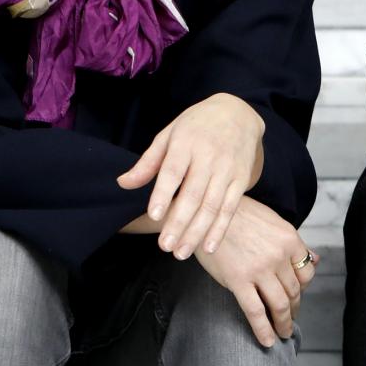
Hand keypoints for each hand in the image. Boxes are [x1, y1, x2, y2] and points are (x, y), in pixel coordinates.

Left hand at [118, 93, 265, 259]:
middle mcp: (209, 157)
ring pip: (213, 205)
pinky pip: (230, 208)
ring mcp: (228, 169)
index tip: (155, 215)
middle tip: (165, 246)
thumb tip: (123, 183)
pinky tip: (209, 246)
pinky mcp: (242, 179)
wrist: (238, 113)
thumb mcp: (169, 135)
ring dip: (198, 232)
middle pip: (194, 194)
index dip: (164, 193)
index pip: (174, 171)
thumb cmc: (196, 126)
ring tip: (181, 252)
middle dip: (179, 223)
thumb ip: (148, 162)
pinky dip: (221, 228)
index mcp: (186, 143)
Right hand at [193, 196, 313, 346]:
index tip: (297, 296)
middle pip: (294, 291)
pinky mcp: (238, 280)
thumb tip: (315, 259)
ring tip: (284, 333)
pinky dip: (264, 330)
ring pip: (280, 304)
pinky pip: (256, 312)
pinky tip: (268, 341)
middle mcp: (278, 256)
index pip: (307, 272)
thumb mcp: (273, 222)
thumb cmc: (239, 215)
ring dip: (284, 323)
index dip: (304, 288)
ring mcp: (259, 269)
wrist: (207, 211)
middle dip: (294, 308)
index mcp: (290, 239)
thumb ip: (293, 243)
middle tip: (290, 318)